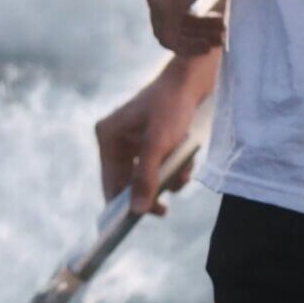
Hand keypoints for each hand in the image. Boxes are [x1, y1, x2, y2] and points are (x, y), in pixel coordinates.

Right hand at [95, 51, 221, 214]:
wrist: (195, 78)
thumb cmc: (172, 105)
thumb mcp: (158, 145)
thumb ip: (146, 177)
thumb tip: (137, 211)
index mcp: (108, 137)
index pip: (110, 182)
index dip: (121, 204)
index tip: (132, 224)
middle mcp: (118, 140)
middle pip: (130, 182)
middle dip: (153, 189)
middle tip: (163, 210)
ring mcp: (137, 141)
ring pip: (150, 176)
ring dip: (169, 179)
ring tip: (183, 170)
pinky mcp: (155, 141)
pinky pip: (162, 166)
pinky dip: (176, 167)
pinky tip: (187, 158)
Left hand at [137, 0, 227, 56]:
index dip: (190, 12)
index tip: (212, 18)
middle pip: (167, 13)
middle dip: (194, 27)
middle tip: (218, 33)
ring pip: (167, 27)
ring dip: (193, 37)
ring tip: (218, 40)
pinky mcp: (163, 4)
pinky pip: (168, 36)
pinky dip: (186, 45)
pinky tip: (206, 47)